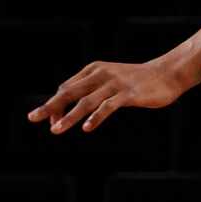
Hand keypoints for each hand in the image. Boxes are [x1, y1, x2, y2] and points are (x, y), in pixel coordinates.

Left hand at [28, 57, 180, 134]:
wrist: (167, 74)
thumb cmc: (137, 81)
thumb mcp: (111, 81)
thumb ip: (92, 92)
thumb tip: (70, 110)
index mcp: (93, 70)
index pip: (67, 88)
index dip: (55, 105)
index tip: (49, 122)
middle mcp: (101, 75)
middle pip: (70, 92)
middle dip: (50, 106)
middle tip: (33, 118)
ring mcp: (115, 84)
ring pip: (86, 102)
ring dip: (69, 117)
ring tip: (56, 130)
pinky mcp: (129, 94)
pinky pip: (108, 106)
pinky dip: (96, 117)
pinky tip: (86, 128)